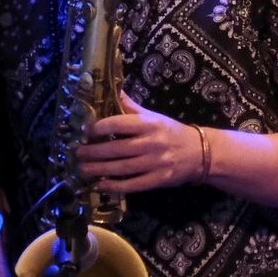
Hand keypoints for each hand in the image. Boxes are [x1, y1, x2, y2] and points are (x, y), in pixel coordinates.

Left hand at [76, 92, 203, 190]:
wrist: (199, 152)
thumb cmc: (172, 132)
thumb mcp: (154, 116)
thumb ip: (131, 107)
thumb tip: (112, 90)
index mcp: (149, 124)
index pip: (119, 123)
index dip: (99, 127)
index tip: (86, 131)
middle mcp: (151, 143)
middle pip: (117, 148)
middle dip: (94, 152)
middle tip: (78, 153)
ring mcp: (155, 163)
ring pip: (121, 167)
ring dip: (99, 169)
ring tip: (83, 168)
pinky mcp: (158, 180)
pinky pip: (132, 184)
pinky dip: (114, 186)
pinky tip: (101, 184)